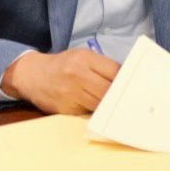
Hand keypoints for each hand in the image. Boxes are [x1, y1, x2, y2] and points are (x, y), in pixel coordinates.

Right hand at [0, 48, 119, 114]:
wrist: (33, 75)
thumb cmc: (62, 65)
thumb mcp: (82, 57)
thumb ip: (102, 66)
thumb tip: (128, 79)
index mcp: (84, 59)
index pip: (114, 72)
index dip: (127, 81)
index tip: (136, 86)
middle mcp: (77, 75)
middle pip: (109, 90)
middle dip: (120, 96)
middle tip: (131, 100)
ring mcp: (71, 94)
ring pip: (100, 104)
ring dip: (110, 107)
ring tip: (118, 107)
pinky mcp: (66, 109)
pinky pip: (87, 113)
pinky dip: (95, 113)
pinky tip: (102, 112)